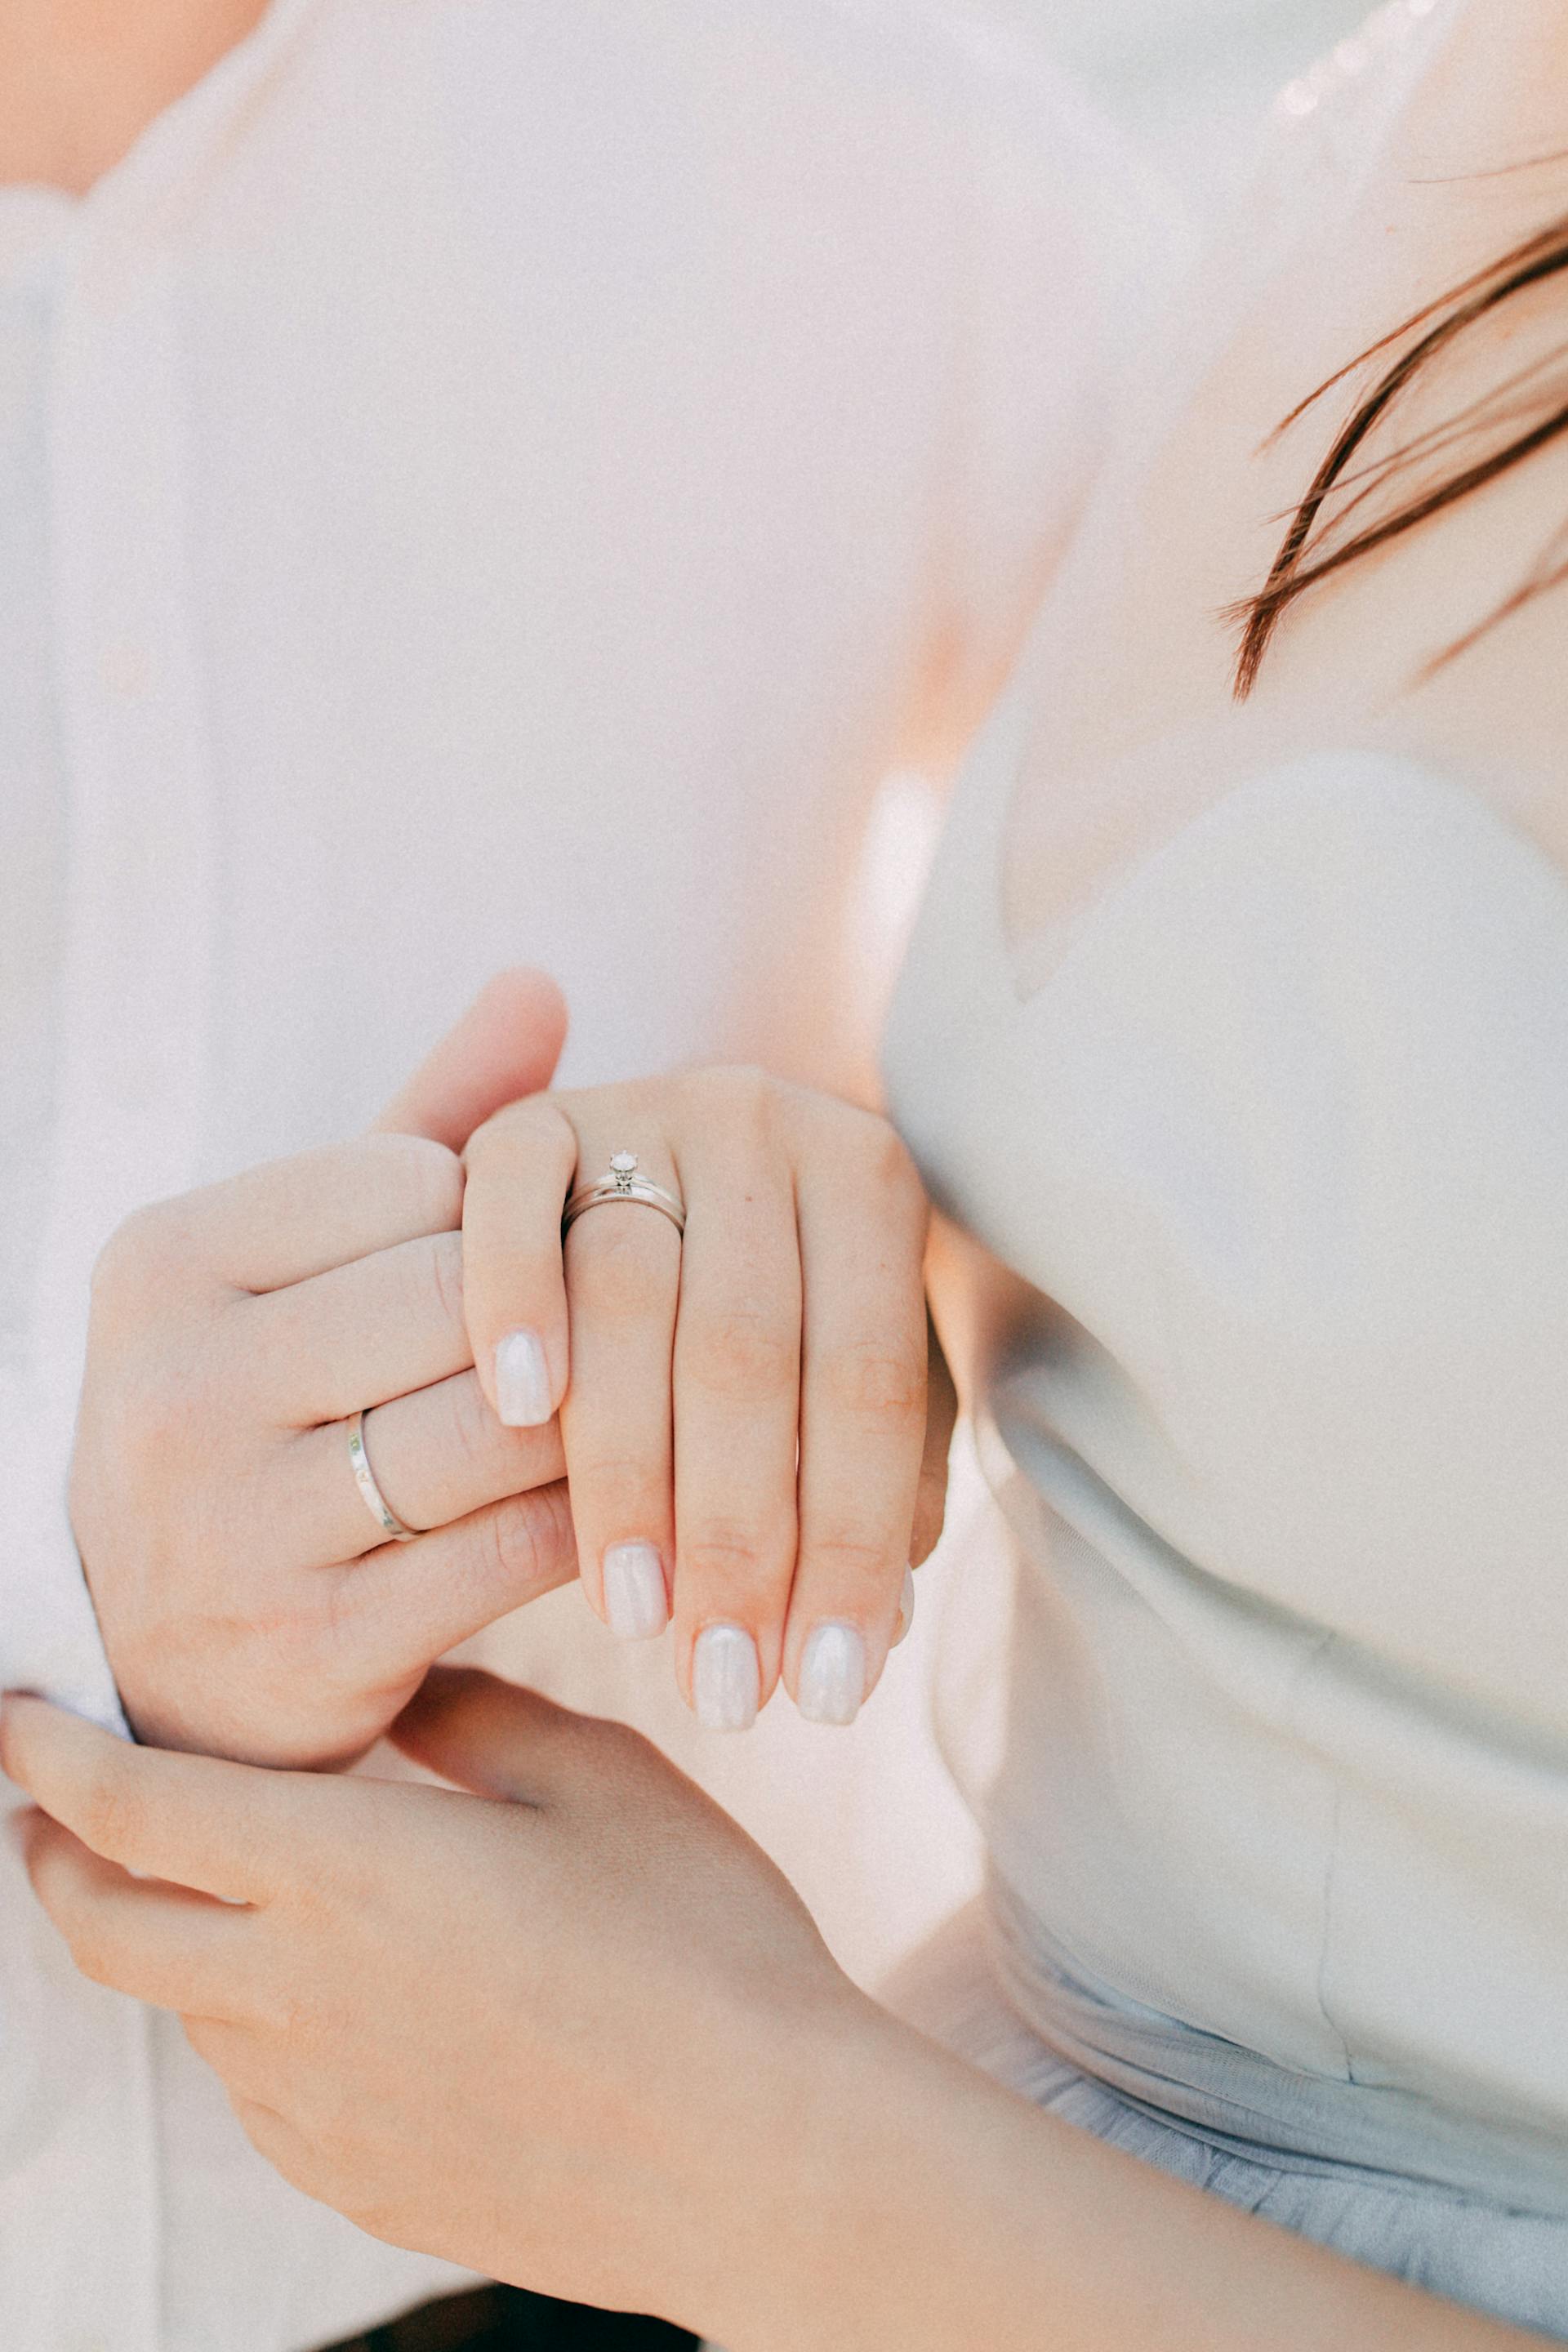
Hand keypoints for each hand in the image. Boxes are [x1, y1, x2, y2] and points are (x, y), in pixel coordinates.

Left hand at [1, 1673, 882, 2342]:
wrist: (771, 2162)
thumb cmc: (704, 1947)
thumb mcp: (598, 1780)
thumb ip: (471, 1719)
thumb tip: (395, 1685)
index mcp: (345, 1873)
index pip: (130, 1807)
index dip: (48, 1754)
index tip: (17, 1711)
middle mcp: (294, 1996)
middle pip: (99, 1925)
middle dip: (52, 1854)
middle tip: (56, 1805)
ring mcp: (315, 2108)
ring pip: (180, 2007)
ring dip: (169, 1935)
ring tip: (236, 1884)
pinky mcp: (355, 2182)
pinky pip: (256, 2088)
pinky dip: (247, 2021)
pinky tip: (335, 1992)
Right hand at [73, 972, 578, 1765]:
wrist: (154, 1650)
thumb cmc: (271, 1407)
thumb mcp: (311, 1260)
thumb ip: (426, 1122)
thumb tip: (541, 980)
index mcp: (163, 1260)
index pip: (410, 1181)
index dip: (505, 1212)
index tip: (541, 1243)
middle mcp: (171, 1388)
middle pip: (459, 1299)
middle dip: (565, 1309)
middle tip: (639, 1316)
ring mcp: (230, 1530)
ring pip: (500, 1428)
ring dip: (601, 1415)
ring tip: (661, 1399)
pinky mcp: (311, 1650)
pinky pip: (518, 1549)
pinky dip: (598, 1517)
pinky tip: (631, 1499)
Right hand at [462, 1069, 953, 1728]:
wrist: (658, 1182)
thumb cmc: (760, 1329)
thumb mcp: (836, 1383)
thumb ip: (873, 1481)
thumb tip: (867, 1641)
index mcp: (870, 1172)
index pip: (872, 1385)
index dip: (851, 1545)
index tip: (828, 1691)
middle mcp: (762, 1115)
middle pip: (749, 1350)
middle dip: (739, 1537)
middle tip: (724, 1686)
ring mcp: (640, 1106)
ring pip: (630, 1295)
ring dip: (628, 1469)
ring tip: (634, 1614)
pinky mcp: (529, 1121)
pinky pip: (511, 1201)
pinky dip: (515, 1297)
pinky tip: (522, 1414)